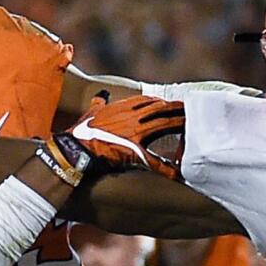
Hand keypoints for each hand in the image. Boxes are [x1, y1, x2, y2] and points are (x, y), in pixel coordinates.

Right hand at [66, 96, 184, 179]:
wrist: (75, 148)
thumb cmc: (82, 131)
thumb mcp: (91, 113)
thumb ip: (98, 103)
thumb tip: (101, 94)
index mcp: (122, 107)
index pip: (148, 100)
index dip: (161, 102)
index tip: (169, 104)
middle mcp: (131, 116)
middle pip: (160, 109)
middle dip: (176, 109)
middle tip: (189, 111)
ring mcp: (134, 132)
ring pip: (162, 125)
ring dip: (178, 124)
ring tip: (190, 126)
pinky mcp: (133, 150)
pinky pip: (153, 159)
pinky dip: (165, 167)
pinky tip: (176, 172)